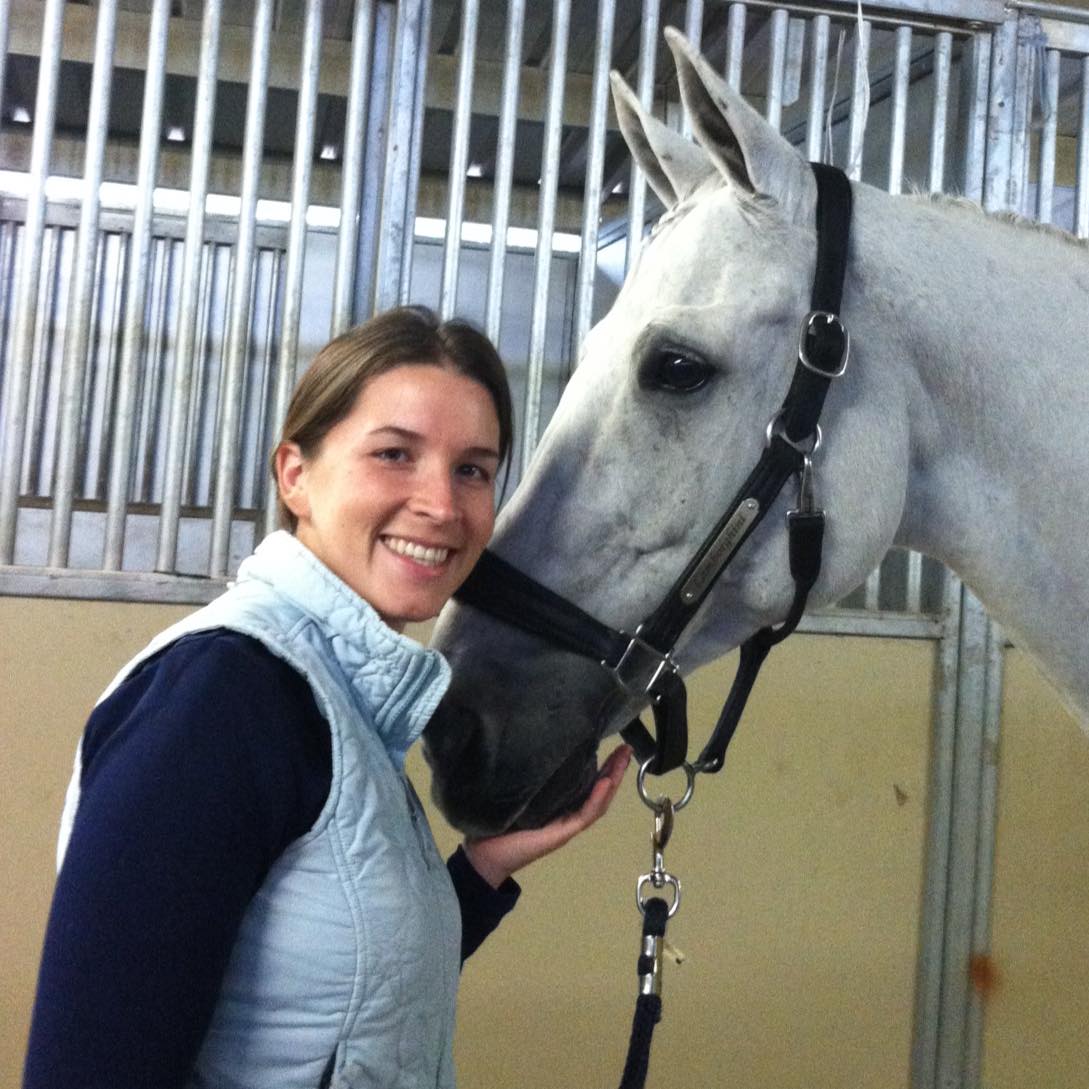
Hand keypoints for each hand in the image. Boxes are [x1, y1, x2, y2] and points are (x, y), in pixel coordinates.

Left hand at [461, 744, 631, 888]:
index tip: (614, 745)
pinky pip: (585, 815)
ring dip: (612, 781)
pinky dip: (597, 798)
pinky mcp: (562, 833)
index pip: (588, 783)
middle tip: (627, 748)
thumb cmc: (497, 825)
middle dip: (615, 770)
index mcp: (560, 805)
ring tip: (623, 760)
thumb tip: (532, 745)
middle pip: (599, 791)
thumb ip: (530, 777)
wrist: (486, 856)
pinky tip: (605, 782)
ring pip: (598, 802)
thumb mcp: (518, 793)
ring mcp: (567, 824)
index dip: (604, 766)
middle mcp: (567, 814)